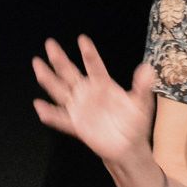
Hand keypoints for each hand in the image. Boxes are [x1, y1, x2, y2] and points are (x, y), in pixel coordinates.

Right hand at [33, 36, 158, 167]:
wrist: (128, 146)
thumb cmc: (134, 122)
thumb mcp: (141, 104)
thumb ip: (142, 87)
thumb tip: (148, 69)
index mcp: (103, 85)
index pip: (95, 66)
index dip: (89, 54)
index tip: (82, 39)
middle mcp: (88, 93)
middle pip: (71, 73)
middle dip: (60, 59)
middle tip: (50, 44)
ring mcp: (80, 108)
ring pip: (61, 91)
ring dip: (49, 79)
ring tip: (38, 66)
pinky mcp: (76, 124)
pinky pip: (61, 118)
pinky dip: (51, 113)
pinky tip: (39, 106)